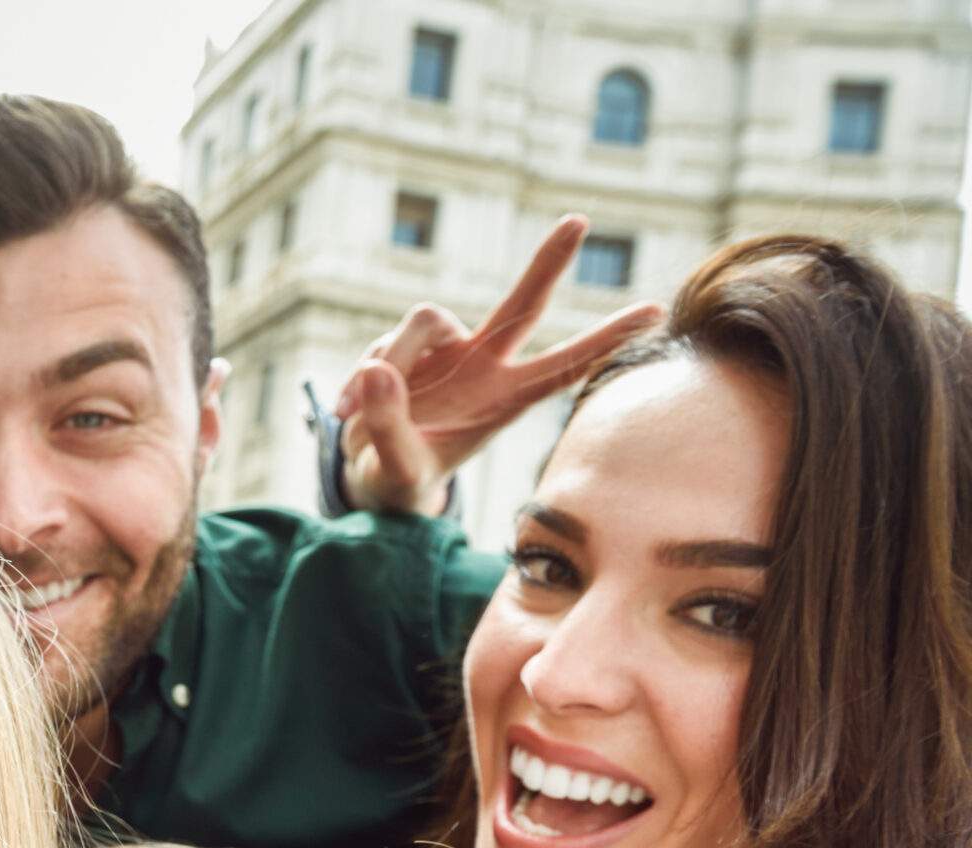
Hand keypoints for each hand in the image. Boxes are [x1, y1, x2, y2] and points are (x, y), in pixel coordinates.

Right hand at [338, 215, 661, 514]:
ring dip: (391, 358)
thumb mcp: (397, 469)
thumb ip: (388, 425)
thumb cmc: (402, 475)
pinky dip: (359, 377)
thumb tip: (377, 370)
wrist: (370, 473)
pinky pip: (382, 344)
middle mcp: (483, 365)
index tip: (654, 310)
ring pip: (422, 319)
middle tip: (578, 219)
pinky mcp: (405, 346)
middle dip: (548, 261)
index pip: (562, 366)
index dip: (606, 338)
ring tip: (356, 410)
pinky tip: (346, 408)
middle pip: (522, 303)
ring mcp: (444, 351)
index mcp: (503, 401)